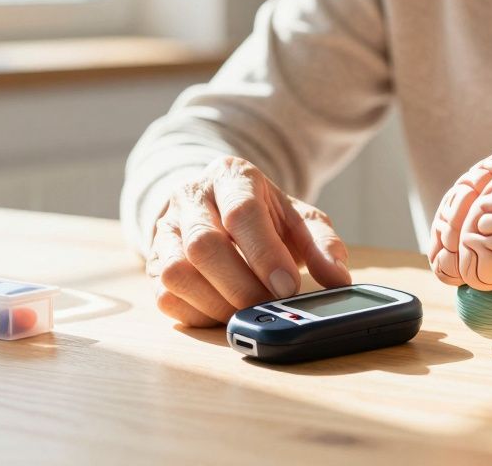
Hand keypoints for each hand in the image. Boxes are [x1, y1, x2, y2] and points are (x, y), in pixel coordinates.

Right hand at [146, 156, 351, 326]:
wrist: (218, 205)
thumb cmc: (263, 215)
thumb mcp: (298, 220)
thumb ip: (323, 245)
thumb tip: (339, 279)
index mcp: (231, 176)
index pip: (242, 212)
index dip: (265, 255)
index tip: (288, 287)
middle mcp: (190, 197)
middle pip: (203, 245)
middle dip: (241, 285)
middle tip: (270, 305)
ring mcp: (165, 229)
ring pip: (176, 272)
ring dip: (217, 303)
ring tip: (249, 311)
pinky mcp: (152, 262)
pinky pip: (165, 296)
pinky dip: (198, 313)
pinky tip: (224, 312)